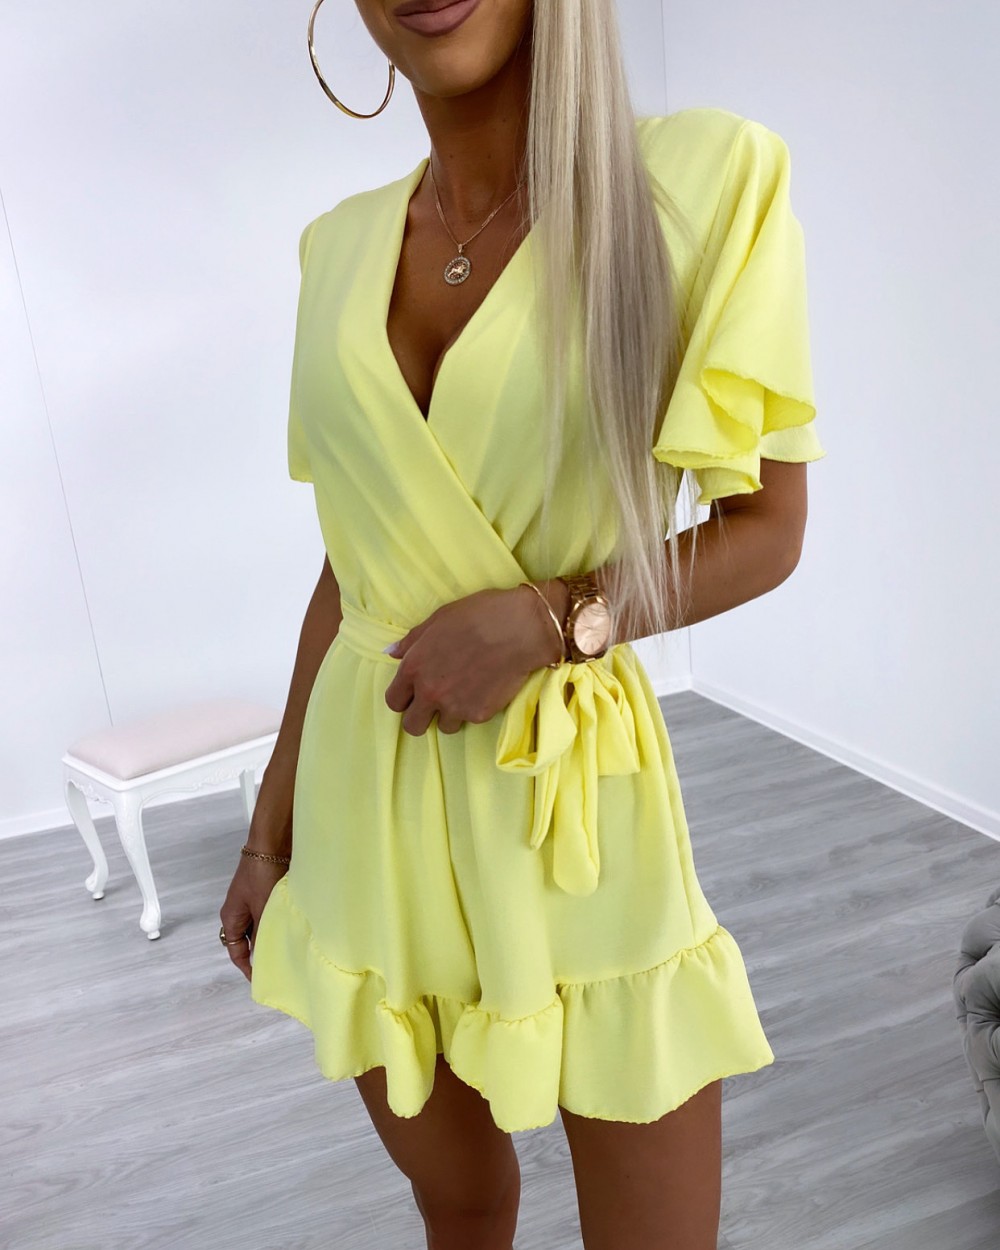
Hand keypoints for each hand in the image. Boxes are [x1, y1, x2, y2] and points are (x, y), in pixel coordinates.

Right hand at [219, 853, 287, 981]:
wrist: (271, 842)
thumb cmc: (262, 874)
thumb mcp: (263, 908)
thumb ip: (264, 932)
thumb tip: (268, 953)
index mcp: (231, 917)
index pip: (236, 951)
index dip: (248, 967)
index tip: (261, 979)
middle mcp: (239, 911)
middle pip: (248, 940)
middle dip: (262, 952)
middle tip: (280, 966)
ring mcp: (252, 901)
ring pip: (261, 927)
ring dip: (273, 935)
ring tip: (289, 949)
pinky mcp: (266, 892)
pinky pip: (270, 914)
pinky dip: (279, 922)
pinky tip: (293, 927)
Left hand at [384, 583, 566, 735]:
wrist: (520, 629)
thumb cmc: (479, 615)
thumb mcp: (439, 618)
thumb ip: (412, 640)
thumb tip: (391, 652)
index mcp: (414, 668)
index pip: (393, 701)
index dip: (403, 698)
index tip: (414, 693)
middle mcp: (430, 692)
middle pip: (412, 726)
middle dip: (421, 717)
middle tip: (435, 703)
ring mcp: (455, 706)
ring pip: (443, 727)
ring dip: (450, 714)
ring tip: (465, 692)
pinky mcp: (479, 714)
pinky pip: (469, 719)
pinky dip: (474, 709)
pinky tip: (484, 688)